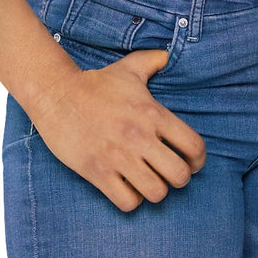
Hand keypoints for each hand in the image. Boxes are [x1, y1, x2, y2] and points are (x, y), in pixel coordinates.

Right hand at [27, 49, 205, 210]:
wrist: (58, 95)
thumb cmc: (97, 83)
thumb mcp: (130, 68)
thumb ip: (153, 60)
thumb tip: (166, 55)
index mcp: (154, 114)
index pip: (193, 146)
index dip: (198, 159)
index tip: (193, 162)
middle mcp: (140, 138)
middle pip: (179, 175)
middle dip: (180, 178)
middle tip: (171, 173)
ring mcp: (119, 157)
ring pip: (156, 193)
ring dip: (156, 190)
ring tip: (150, 181)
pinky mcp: (98, 173)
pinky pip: (128, 202)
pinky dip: (132, 200)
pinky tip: (128, 188)